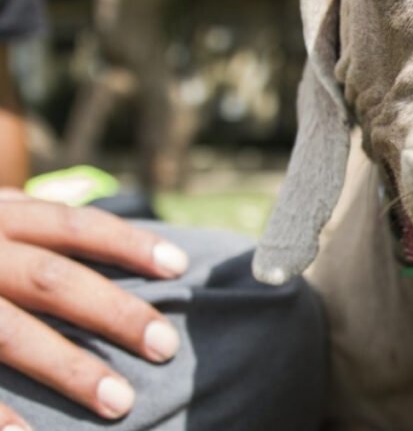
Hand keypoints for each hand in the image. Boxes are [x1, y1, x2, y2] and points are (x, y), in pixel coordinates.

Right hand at [0, 190, 188, 427]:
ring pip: (7, 332)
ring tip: (122, 403)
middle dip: (113, 312)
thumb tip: (125, 254)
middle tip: (165, 347)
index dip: (126, 243)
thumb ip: (32, 229)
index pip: (70, 224)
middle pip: (50, 278)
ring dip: (68, 368)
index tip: (179, 265)